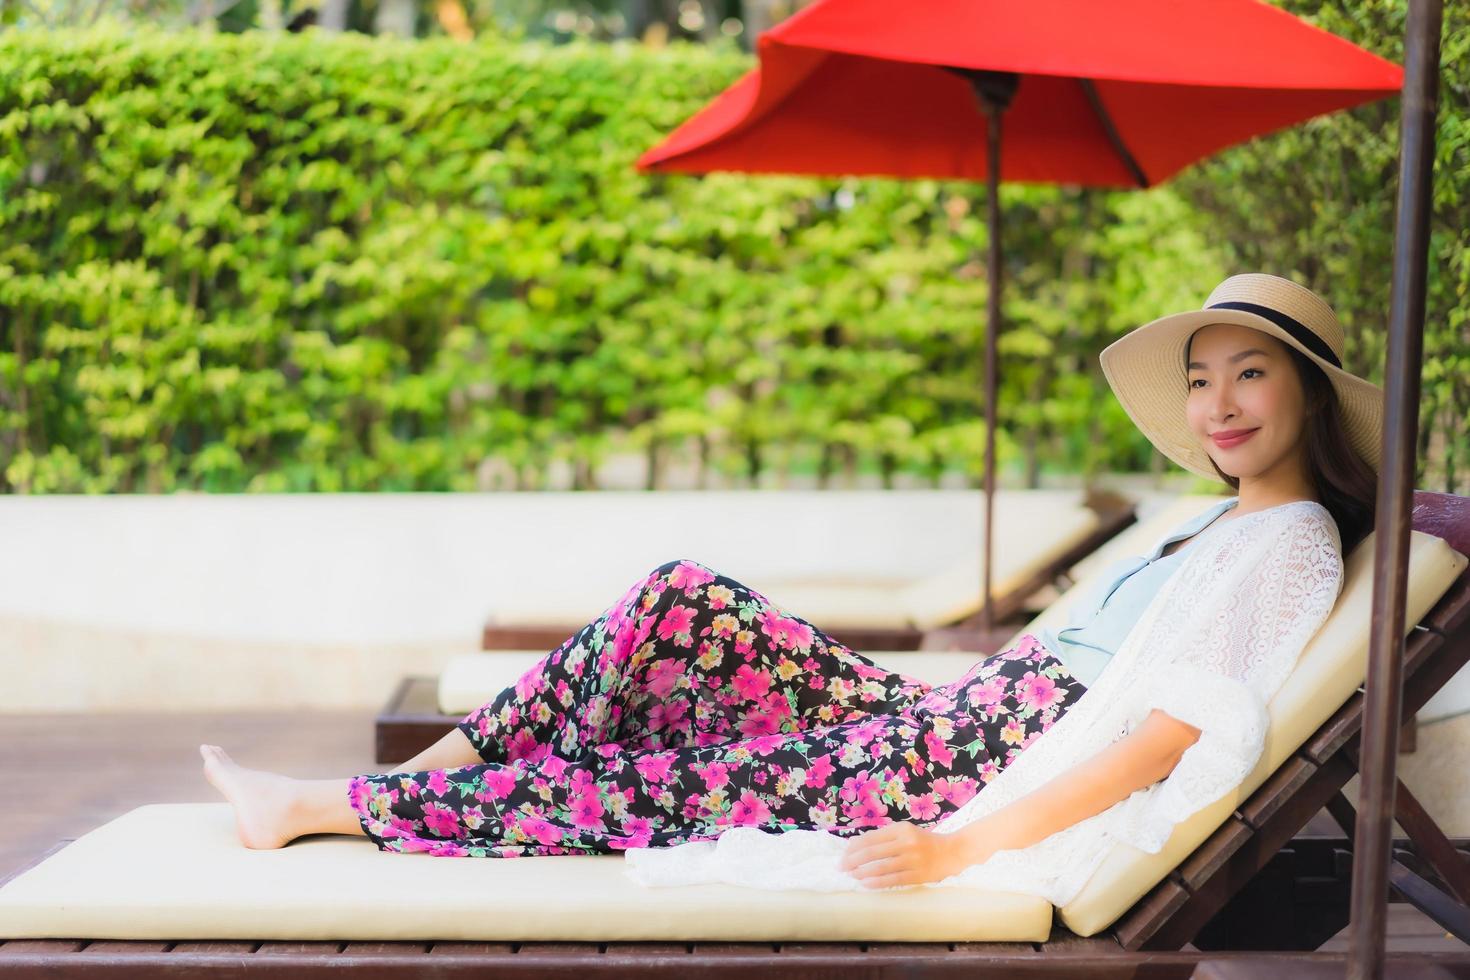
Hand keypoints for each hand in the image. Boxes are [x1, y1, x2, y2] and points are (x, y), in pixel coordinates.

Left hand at [837, 821, 966, 889]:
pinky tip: (866, 884)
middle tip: (841, 867)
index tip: (843, 855)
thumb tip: (856, 844)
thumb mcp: (905, 832)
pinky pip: (893, 879)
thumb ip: (884, 837)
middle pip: (872, 852)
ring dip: (862, 872)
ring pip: (880, 866)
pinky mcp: (918, 875)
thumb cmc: (924, 842)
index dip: (854, 847)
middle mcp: (906, 842)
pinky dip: (877, 882)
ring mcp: (912, 859)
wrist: (952, 852)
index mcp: (901, 829)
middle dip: (852, 860)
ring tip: (851, 875)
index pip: (871, 838)